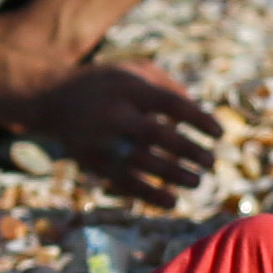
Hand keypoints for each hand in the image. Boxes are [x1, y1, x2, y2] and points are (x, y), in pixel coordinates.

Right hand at [15, 54, 218, 202]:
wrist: (53, 99)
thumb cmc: (109, 84)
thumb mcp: (136, 71)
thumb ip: (170, 88)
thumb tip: (201, 116)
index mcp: (128, 87)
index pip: (170, 103)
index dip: (197, 119)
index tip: (220, 133)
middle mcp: (112, 112)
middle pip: (154, 134)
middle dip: (186, 150)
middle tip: (211, 162)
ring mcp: (100, 139)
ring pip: (139, 162)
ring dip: (171, 175)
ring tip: (197, 182)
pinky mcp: (91, 161)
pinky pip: (122, 182)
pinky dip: (148, 194)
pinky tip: (171, 201)